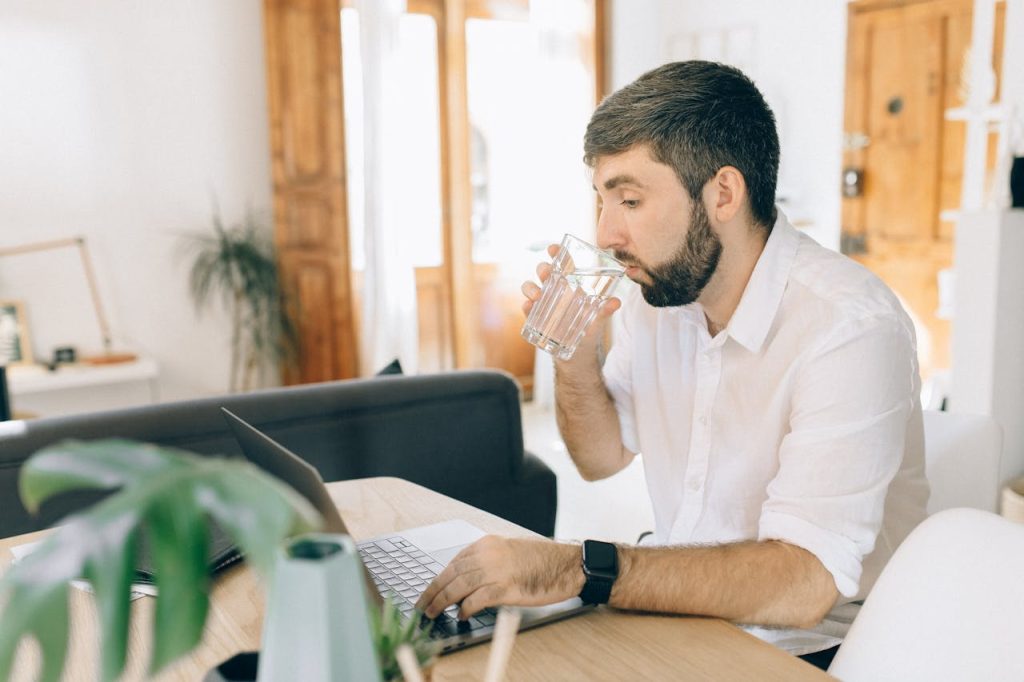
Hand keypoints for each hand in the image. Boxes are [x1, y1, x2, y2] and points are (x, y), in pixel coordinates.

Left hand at [415, 536, 582, 619]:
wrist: (567, 564)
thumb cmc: (543, 560)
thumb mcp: (509, 551)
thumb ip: (488, 561)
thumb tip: (468, 579)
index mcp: (488, 543)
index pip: (454, 562)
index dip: (439, 578)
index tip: (430, 589)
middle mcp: (488, 554)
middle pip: (451, 574)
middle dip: (433, 591)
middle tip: (422, 604)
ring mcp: (496, 571)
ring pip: (458, 587)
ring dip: (442, 601)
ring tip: (433, 611)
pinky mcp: (505, 588)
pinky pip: (476, 600)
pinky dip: (465, 608)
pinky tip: (461, 615)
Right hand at [520, 244, 621, 361]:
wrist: (578, 354)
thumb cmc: (589, 329)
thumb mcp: (598, 320)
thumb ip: (605, 311)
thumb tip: (616, 302)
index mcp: (570, 283)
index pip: (561, 263)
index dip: (555, 253)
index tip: (553, 248)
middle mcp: (554, 289)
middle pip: (543, 272)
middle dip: (543, 269)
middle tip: (547, 273)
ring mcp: (543, 303)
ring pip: (530, 287)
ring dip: (531, 287)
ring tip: (537, 295)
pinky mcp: (534, 318)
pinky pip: (527, 308)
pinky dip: (527, 306)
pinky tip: (530, 306)